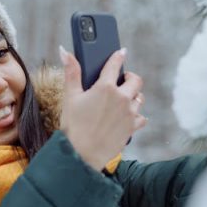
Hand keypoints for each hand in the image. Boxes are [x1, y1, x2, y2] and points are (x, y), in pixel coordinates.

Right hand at [58, 46, 146, 170]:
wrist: (81, 154)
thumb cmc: (73, 126)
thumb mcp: (70, 97)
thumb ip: (71, 72)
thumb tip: (64, 51)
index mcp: (105, 87)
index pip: (115, 64)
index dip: (118, 56)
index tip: (121, 52)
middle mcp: (121, 98)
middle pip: (136, 80)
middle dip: (130, 77)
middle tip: (122, 79)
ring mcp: (129, 113)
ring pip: (139, 98)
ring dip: (133, 96)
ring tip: (122, 99)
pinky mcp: (132, 128)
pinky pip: (141, 118)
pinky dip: (136, 116)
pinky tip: (126, 117)